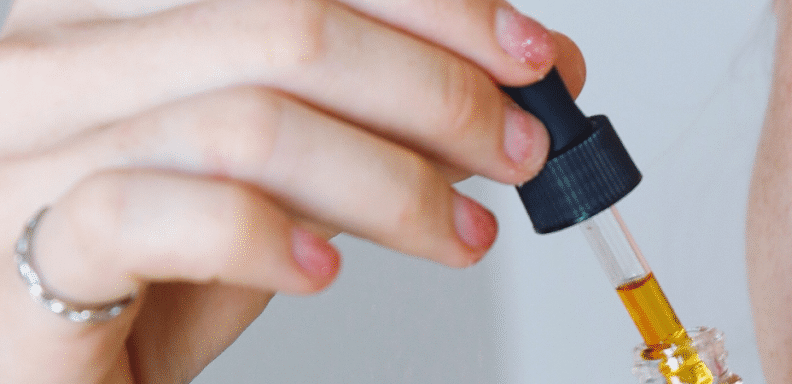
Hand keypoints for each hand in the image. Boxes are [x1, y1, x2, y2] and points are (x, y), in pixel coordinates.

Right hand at [0, 0, 583, 381]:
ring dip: (391, 180)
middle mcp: (63, 58)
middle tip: (517, 150)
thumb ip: (377, 124)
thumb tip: (518, 82)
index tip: (531, 58)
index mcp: (119, 14)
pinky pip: (159, 213)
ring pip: (247, 120)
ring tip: (459, 233)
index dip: (438, 9)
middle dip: (437, 89)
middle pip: (290, 26)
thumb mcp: (282, 183)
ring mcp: (27, 147)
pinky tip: (323, 271)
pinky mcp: (21, 248)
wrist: (37, 381)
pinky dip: (267, 238)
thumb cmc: (141, 279)